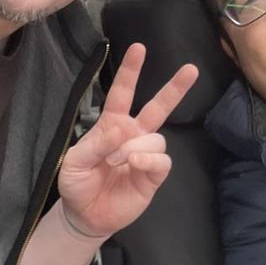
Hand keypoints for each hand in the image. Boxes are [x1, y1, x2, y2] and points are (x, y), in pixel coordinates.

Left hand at [57, 43, 198, 237]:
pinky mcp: (154, 175)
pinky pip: (161, 160)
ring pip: (156, 137)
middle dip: (174, 88)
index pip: (122, 93)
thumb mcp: (74, 161)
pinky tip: (135, 165)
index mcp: (111, 124)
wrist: (85, 216)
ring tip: (116, 162)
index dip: (130, 71)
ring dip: (135, 147)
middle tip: (191, 69)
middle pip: (158, 106)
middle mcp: (133, 135)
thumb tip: (122, 130)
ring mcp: (145, 154)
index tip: (139, 48)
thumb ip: (96, 143)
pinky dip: (148, 159)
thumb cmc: (77, 184)